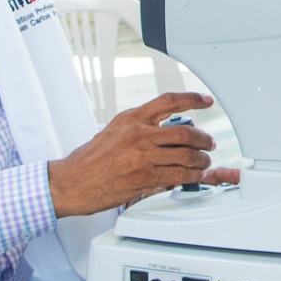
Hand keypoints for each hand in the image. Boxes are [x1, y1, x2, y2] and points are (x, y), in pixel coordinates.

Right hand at [47, 92, 229, 217]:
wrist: (71, 182)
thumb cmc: (89, 160)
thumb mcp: (113, 131)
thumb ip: (139, 127)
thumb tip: (164, 129)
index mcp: (131, 119)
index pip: (168, 101)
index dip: (192, 98)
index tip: (206, 101)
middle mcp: (138, 134)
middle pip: (185, 131)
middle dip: (204, 139)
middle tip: (208, 143)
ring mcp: (142, 156)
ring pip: (187, 155)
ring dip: (201, 160)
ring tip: (202, 163)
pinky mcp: (144, 178)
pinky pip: (179, 176)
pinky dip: (192, 176)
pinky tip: (193, 176)